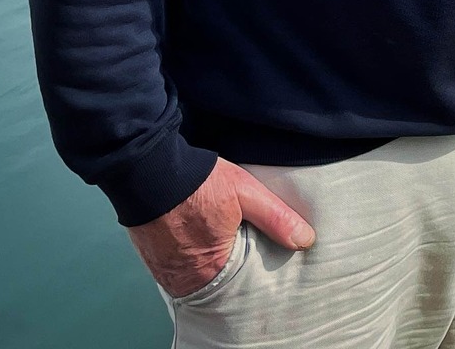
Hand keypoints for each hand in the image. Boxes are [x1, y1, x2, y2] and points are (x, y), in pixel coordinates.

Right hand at [127, 157, 314, 296]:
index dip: (251, 270)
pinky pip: (175, 266)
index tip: (258, 254)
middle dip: (229, 266)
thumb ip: (276, 218)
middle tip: (237, 244)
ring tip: (215, 238)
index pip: (241, 285)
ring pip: (195, 274)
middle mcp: (184, 279)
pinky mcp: (150, 259)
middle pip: (216, 281)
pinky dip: (187, 255)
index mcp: (212, 270)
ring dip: (206, 261)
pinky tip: (195, 236)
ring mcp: (164, 271)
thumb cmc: (198, 183)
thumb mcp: (246, 193)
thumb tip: (305, 240)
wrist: (149, 170)